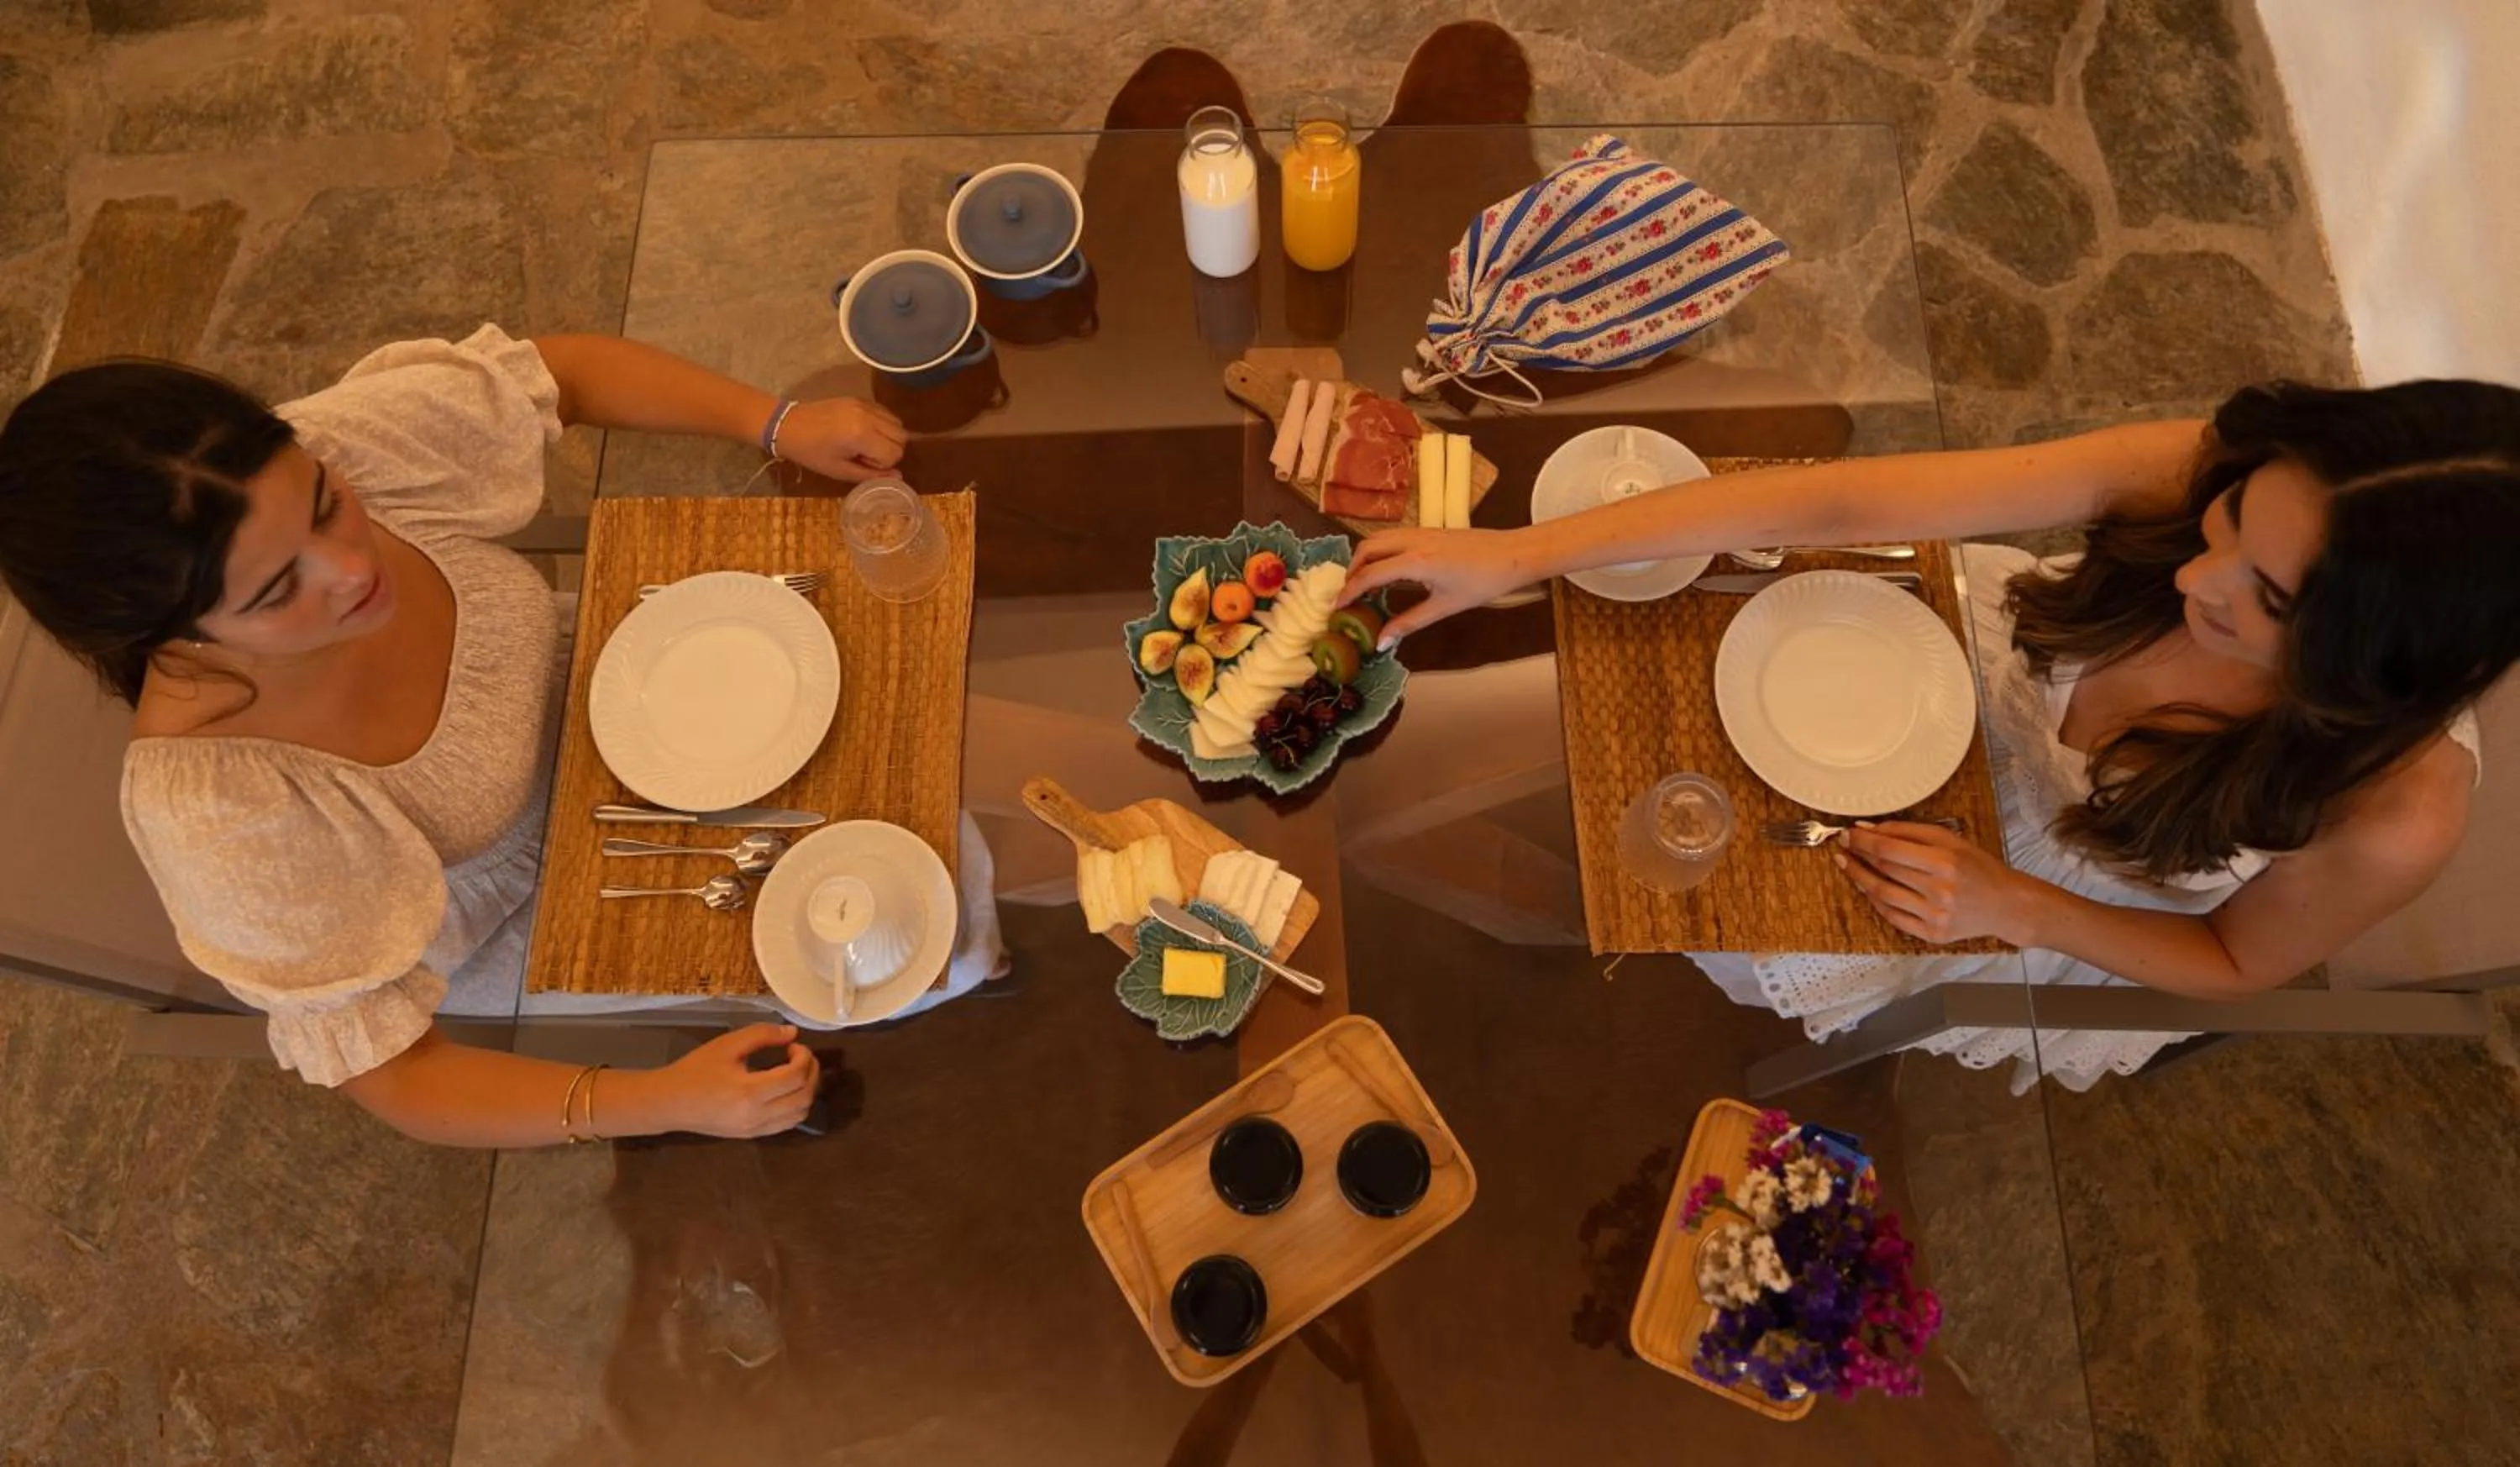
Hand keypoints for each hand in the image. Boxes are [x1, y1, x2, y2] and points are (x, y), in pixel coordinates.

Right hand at [655, 1023, 821, 1136]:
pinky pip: (787, 1124)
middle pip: (805, 1096)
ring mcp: (756, 1130)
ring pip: (800, 1114)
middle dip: (811, 1072)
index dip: (804, 1056)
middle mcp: (757, 1115)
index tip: (793, 1045)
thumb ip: (762, 1035)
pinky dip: (796, 1106)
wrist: (669, 1103)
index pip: (796, 1076)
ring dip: (807, 1091)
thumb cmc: (695, 1071)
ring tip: (795, 1072)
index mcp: (750, 1092)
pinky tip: (786, 1090)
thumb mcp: (727, 1045)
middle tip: (801, 1056)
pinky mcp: (752, 1136)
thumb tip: (792, 1033)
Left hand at [769, 397, 905, 482]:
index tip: (862, 462)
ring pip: (897, 423)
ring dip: (887, 437)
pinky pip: (885, 412)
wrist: (788, 425)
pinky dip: (882, 424)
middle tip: (864, 454)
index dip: (882, 463)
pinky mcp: (861, 398)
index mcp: (862, 435)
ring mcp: (865, 404)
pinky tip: (862, 431)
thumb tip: (898, 476)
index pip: (895, 452)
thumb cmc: (811, 452)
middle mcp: (868, 416)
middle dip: (889, 450)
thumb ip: (871, 475)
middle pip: (901, 436)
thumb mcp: (839, 470)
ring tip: (864, 443)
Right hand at [1339, 527, 1539, 645]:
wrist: (1514, 554)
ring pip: (1379, 538)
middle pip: (1367, 549)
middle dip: (1352, 571)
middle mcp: (1412, 541)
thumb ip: (1409, 623)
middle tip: (1349, 595)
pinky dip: (1380, 551)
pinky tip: (1388, 570)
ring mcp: (1420, 531)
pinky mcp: (1429, 530)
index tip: (1337, 608)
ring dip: (1365, 558)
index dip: (1349, 592)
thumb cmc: (1483, 582)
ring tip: (1364, 583)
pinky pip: (1393, 536)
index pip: (1369, 575)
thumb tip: (1382, 643)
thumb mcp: (1445, 607)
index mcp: (1415, 561)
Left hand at [1836, 822, 2038, 945]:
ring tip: (1848, 865)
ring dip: (1859, 878)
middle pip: (1884, 870)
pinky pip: (1893, 917)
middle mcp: (1939, 891)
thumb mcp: (1951, 840)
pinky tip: (1866, 888)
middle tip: (1845, 845)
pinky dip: (1875, 901)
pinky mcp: (1932, 935)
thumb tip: (1869, 828)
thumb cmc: (1978, 868)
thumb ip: (1909, 832)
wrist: (2005, 905)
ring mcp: (1934, 916)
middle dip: (1859, 855)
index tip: (1848, 833)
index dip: (1863, 841)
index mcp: (1945, 862)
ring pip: (1882, 894)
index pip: (1890, 849)